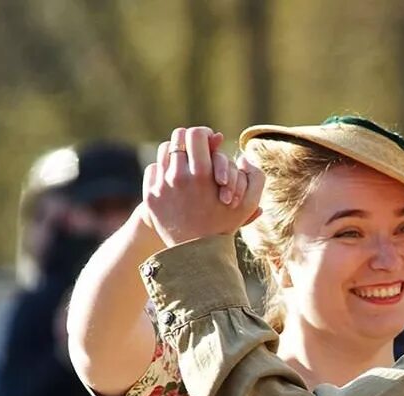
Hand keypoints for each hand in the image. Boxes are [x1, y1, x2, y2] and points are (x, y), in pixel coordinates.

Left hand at [142, 126, 264, 246]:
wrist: (197, 253)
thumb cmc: (225, 226)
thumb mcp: (248, 202)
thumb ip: (254, 175)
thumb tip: (241, 156)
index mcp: (202, 174)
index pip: (196, 134)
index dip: (204, 134)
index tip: (210, 140)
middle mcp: (178, 177)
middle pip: (177, 138)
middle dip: (190, 141)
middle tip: (198, 149)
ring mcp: (161, 186)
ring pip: (164, 151)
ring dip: (176, 154)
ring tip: (186, 162)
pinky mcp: (150, 196)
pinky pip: (153, 169)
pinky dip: (164, 170)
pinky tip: (174, 178)